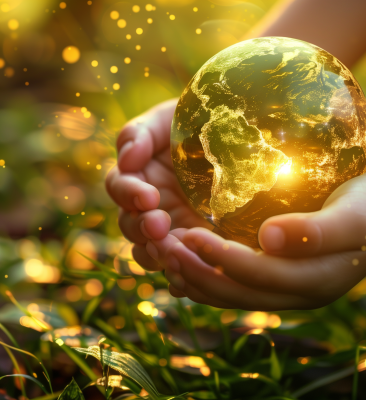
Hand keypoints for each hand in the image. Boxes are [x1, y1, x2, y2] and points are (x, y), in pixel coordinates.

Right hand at [106, 99, 212, 270]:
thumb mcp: (166, 120)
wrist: (233, 136)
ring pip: (149, 250)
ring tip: (174, 249)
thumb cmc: (195, 123)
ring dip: (155, 252)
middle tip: (158, 226)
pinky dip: (178, 270)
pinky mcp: (195, 241)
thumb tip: (126, 160)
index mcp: (139, 175)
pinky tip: (188, 271)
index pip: (119, 188)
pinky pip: (179, 262)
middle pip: (130, 225)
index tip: (148, 196)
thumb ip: (139, 133)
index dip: (128, 194)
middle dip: (141, 228)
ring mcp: (172, 225)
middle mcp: (150, 204)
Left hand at [148, 174, 365, 309]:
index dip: (222, 259)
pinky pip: (231, 288)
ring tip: (164, 255)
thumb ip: (318, 231)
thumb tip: (268, 239)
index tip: (188, 234)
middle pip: (238, 293)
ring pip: (230, 295)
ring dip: (194, 278)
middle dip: (197, 272)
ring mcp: (281, 291)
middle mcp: (296, 294)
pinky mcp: (270, 280)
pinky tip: (181, 262)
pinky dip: (203, 279)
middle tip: (163, 248)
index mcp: (316, 279)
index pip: (261, 276)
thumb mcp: (355, 213)